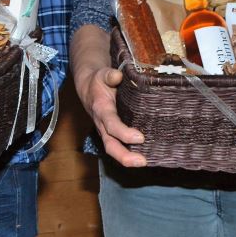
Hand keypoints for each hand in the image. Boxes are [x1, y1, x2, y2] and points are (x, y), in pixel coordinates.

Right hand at [71, 25, 145, 167]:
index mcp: (101, 110)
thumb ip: (109, 75)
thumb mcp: (102, 74)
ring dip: (128, 159)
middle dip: (124, 157)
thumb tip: (117, 76)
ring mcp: (107, 131)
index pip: (111, 125)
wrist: (88, 88)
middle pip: (110, 145)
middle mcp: (103, 125)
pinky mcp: (113, 134)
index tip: (140, 137)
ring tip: (146, 162)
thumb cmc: (99, 81)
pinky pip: (120, 146)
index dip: (124, 133)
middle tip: (142, 162)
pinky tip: (147, 155)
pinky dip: (131, 153)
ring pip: (114, 149)